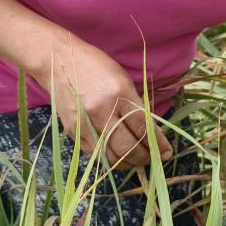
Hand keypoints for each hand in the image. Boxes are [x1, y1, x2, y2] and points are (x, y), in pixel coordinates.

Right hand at [33, 32, 171, 169]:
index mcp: (118, 94)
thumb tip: (149, 132)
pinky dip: (109, 159)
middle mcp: (101, 111)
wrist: (59, 62)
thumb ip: (135, 105)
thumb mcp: (122, 79)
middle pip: (127, 147)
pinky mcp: (72, 132)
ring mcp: (84, 124)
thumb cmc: (95, 66)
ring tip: (137, 161)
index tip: (167, 153)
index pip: (143, 127)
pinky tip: (118, 156)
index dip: (157, 144)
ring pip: (110, 157)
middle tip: (152, 159)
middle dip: (144, 158)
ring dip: (127, 163)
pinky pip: (95, 154)